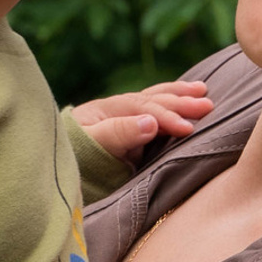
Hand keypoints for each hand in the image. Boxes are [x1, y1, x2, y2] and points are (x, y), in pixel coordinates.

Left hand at [73, 78, 213, 160]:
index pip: (142, 108)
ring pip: (154, 102)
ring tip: (202, 92)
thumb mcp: (90, 147)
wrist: (53, 170)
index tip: (188, 128)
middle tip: (207, 105)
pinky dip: (170, 107)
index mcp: (106, 111)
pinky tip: (185, 100)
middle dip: (180, 102)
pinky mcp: (128, 135)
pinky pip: (153, 117)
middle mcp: (116, 111)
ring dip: (178, 98)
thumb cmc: (71, 160)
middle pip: (151, 100)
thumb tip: (151, 122)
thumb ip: (118, 134)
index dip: (166, 116)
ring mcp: (122, 121)